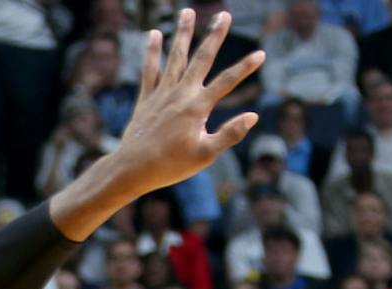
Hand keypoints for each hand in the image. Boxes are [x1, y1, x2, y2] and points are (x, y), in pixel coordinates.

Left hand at [106, 10, 262, 196]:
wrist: (131, 170)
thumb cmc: (169, 166)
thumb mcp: (205, 155)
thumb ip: (229, 134)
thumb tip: (253, 116)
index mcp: (197, 107)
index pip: (227, 82)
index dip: (245, 68)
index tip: (261, 54)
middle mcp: (180, 94)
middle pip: (201, 59)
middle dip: (214, 36)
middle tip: (224, 15)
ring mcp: (161, 94)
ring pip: (175, 58)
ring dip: (183, 34)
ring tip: (187, 12)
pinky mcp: (146, 99)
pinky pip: (149, 70)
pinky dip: (152, 52)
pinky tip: (154, 34)